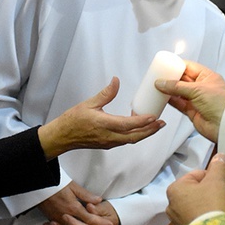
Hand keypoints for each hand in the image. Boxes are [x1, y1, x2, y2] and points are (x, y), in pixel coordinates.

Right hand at [38, 77, 165, 158]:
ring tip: (155, 125)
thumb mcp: (89, 103)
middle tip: (162, 123)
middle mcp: (109, 136)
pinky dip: (135, 135)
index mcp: (104, 125)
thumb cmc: (73, 120)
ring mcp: (109, 142)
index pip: (127, 125)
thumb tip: (116, 80)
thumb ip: (105, 93)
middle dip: (150, 130)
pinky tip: (139, 128)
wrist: (62, 137)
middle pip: (134, 136)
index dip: (142, 121)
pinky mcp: (107, 144)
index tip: (154, 116)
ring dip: (144, 133)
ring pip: (131, 140)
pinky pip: (125, 141)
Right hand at [39, 182, 115, 224]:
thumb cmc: (56, 183)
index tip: (108, 224)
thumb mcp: (72, 186)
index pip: (89, 218)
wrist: (38, 184)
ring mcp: (58, 220)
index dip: (100, 222)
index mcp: (73, 206)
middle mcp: (66, 216)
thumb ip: (86, 195)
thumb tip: (98, 200)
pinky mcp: (52, 220)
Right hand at [157, 60, 224, 142]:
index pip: (190, 67)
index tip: (166, 65)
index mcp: (208, 77)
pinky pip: (179, 103)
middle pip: (183, 79)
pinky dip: (171, 101)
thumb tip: (163, 83)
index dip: (178, 66)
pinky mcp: (193, 110)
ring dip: (169, 90)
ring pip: (180, 92)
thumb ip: (178, 87)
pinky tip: (163, 98)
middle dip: (171, 78)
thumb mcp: (198, 90)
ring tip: (158, 86)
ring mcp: (197, 99)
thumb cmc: (221, 105)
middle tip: (159, 76)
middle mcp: (203, 87)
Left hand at [165, 153, 224, 224]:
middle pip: (201, 189)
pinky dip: (212, 214)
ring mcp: (179, 219)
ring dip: (217, 201)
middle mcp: (172, 204)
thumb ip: (218, 166)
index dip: (216, 176)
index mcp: (175, 189)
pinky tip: (222, 216)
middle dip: (219, 190)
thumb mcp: (216, 181)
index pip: (198, 175)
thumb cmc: (211, 205)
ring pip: (202, 203)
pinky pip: (201, 217)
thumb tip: (219, 156)